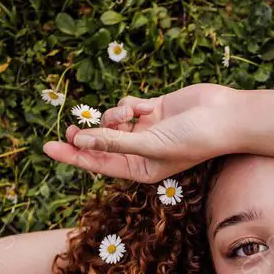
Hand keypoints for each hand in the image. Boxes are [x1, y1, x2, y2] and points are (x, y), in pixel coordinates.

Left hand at [42, 83, 240, 183]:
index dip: (73, 156)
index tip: (48, 147)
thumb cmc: (193, 139)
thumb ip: (114, 143)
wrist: (224, 116)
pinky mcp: (152, 110)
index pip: (99, 164)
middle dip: (87, 134)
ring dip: (115, 115)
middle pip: (100, 143)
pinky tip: (149, 105)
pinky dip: (132, 104)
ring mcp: (146, 130)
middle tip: (70, 126)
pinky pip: (127, 105)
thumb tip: (80, 141)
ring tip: (130, 114)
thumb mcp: (150, 144)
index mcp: (141, 170)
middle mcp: (141, 152)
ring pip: (112, 121)